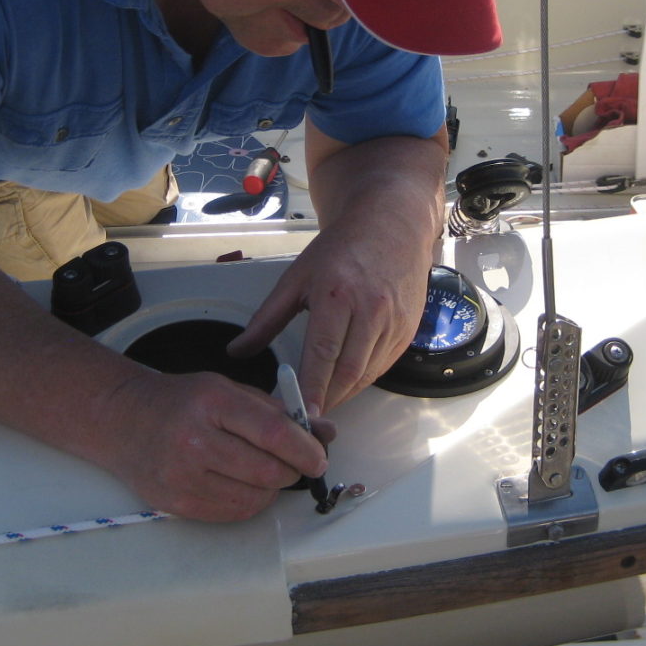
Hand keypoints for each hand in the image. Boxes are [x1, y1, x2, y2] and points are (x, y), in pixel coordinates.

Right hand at [93, 366, 329, 521]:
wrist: (122, 420)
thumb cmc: (182, 402)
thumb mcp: (227, 390)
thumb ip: (275, 410)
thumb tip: (324, 431)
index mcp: (212, 401)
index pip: (273, 432)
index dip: (305, 449)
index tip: (319, 457)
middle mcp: (194, 439)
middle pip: (268, 471)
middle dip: (292, 471)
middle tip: (294, 465)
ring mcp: (182, 476)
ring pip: (255, 498)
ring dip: (272, 489)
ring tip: (264, 472)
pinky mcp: (177, 504)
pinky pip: (233, 513)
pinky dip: (249, 502)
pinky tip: (242, 484)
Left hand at [227, 222, 430, 414]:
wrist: (392, 226)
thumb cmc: (343, 249)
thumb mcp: (297, 277)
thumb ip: (267, 318)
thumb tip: (238, 351)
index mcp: (337, 294)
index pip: (323, 353)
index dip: (312, 388)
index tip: (300, 414)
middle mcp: (371, 309)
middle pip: (348, 371)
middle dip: (326, 400)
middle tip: (304, 419)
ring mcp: (393, 322)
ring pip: (367, 374)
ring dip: (343, 394)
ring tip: (320, 405)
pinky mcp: (408, 331)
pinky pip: (382, 367)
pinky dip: (361, 380)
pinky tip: (343, 383)